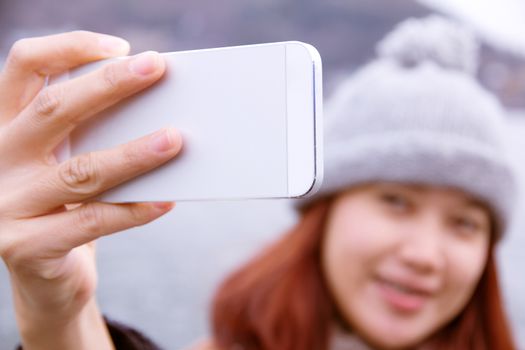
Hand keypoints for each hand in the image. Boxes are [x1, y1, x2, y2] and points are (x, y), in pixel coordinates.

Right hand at [0, 31, 181, 348]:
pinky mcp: (25, 247)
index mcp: (9, 128)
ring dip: (134, 153)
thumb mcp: (72, 163)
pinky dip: (134, 211)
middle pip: (53, 109)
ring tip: (175, 140)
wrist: (48, 279)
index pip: (25, 68)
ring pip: (80, 171)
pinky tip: (166, 201)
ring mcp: (6, 206)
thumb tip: (159, 108)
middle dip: (109, 84)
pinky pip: (90, 223)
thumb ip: (96, 135)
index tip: (121, 47)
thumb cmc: (70, 209)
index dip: (69, 48)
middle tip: (156, 68)